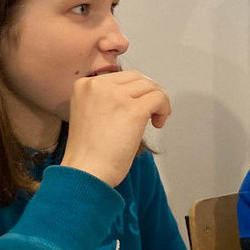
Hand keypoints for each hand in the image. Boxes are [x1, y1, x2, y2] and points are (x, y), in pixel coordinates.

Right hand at [61, 70, 171, 186]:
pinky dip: (164, 109)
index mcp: (85, 85)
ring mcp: (116, 96)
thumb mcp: (89, 114)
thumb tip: (135, 95)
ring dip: (158, 102)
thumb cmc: (87, 153)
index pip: (120, 77)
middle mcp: (98, 85)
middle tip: (149, 113)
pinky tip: (157, 124)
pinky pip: (159, 98)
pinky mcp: (133, 110)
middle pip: (137, 78)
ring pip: (150, 86)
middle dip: (147, 93)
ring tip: (153, 120)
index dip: (133, 92)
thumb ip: (106, 100)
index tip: (135, 109)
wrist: (85, 172)